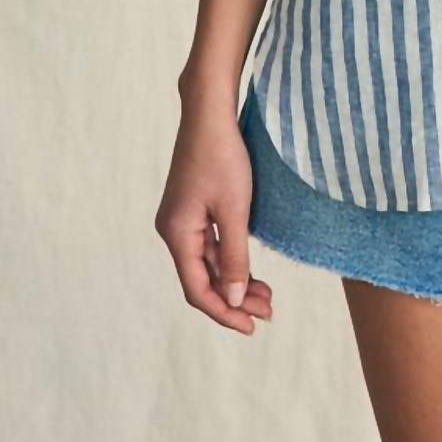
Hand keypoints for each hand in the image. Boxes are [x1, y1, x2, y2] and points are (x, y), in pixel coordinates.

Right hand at [154, 101, 272, 333]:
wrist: (211, 114)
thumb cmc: (223, 157)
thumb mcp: (235, 210)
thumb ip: (234, 257)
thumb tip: (232, 298)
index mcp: (176, 234)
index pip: (197, 289)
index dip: (223, 312)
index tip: (251, 326)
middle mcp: (173, 230)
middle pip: (202, 279)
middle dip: (234, 299)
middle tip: (268, 311)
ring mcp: (182, 219)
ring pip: (208, 263)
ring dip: (235, 281)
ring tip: (267, 296)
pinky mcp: (193, 208)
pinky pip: (210, 245)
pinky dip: (230, 260)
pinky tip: (251, 270)